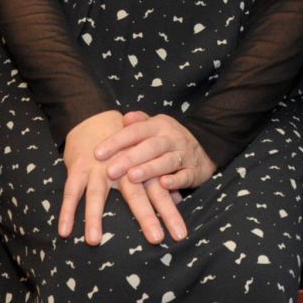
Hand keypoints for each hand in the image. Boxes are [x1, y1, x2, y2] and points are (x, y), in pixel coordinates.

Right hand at [58, 111, 186, 246]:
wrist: (94, 119)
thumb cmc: (123, 147)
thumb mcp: (143, 159)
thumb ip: (160, 180)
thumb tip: (180, 200)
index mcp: (140, 167)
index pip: (159, 191)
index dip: (170, 212)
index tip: (180, 234)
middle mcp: (121, 167)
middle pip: (135, 194)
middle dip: (146, 217)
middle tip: (156, 239)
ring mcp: (97, 168)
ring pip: (96, 193)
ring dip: (94, 217)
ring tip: (94, 241)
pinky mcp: (77, 167)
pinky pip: (70, 191)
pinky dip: (66, 211)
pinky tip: (64, 231)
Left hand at [95, 110, 215, 191]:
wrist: (206, 148)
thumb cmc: (169, 139)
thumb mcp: (155, 126)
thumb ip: (138, 123)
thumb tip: (124, 117)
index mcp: (158, 126)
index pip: (135, 131)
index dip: (116, 141)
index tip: (97, 153)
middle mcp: (171, 138)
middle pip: (150, 147)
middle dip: (130, 158)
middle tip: (110, 171)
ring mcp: (184, 155)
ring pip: (167, 161)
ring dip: (149, 169)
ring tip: (132, 177)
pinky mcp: (194, 171)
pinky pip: (185, 176)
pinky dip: (175, 181)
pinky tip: (164, 185)